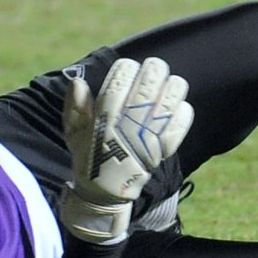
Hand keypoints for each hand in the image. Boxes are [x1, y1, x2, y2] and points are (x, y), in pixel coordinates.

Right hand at [59, 57, 193, 242]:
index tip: (128, 65)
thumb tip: (78, 82)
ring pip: (168, 102)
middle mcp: (128, 127)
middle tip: (154, 66)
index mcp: (104, 121)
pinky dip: (182, 111)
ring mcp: (148, 139)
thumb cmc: (90, 156)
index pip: (118, 85)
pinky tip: (178, 104)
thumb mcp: (74, 133)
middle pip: (147, 88)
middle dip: (154, 71)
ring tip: (169, 81)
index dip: (126, 69)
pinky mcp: (164, 150)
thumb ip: (75, 108)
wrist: (106, 192)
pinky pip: (180, 124)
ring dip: (172, 87)